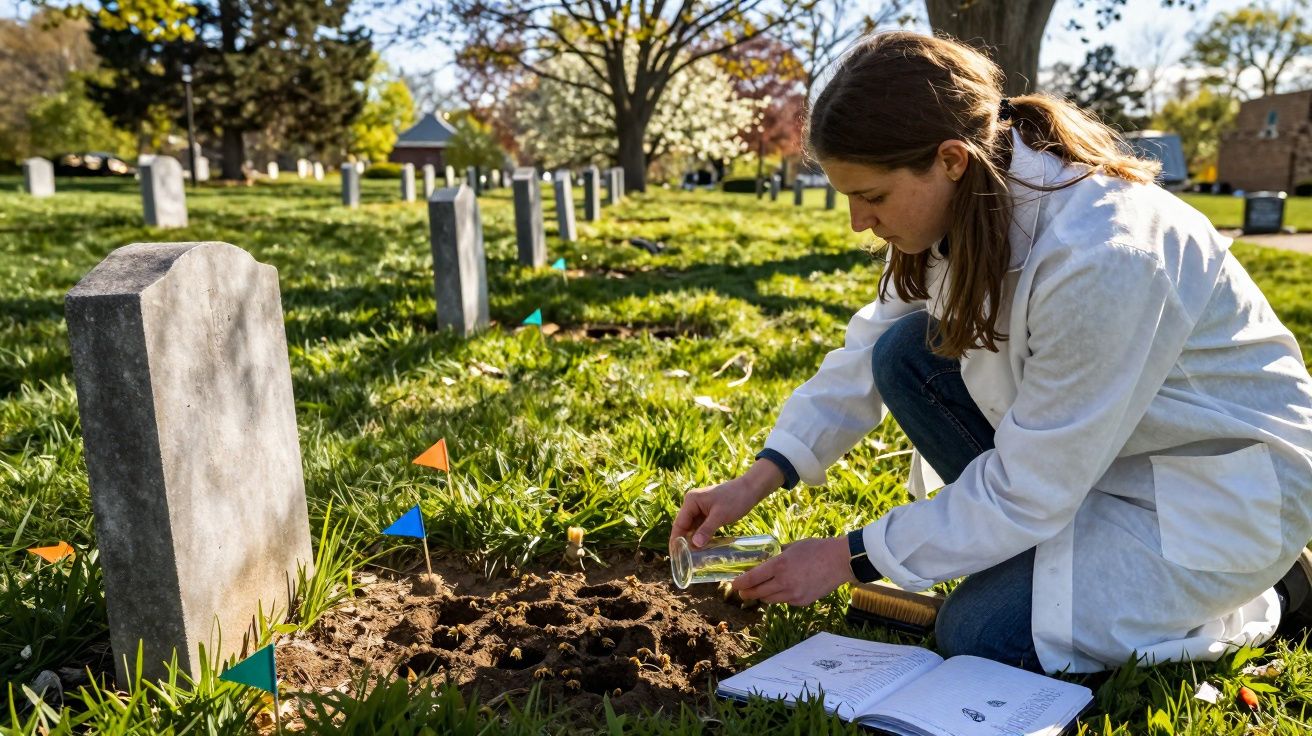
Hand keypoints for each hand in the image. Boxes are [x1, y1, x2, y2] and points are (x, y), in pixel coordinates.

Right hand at [670, 460, 782, 550]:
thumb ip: (706, 530)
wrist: (750, 489)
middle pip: (684, 526)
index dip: (676, 540)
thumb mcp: (720, 516)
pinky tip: (702, 548)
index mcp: (691, 501)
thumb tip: (694, 545)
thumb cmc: (735, 499)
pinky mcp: (708, 512)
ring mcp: (700, 507)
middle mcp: (692, 503)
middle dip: (684, 542)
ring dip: (693, 540)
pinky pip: (701, 526)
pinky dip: (701, 536)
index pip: (679, 524)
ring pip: (693, 527)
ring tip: (691, 558)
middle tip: (683, 560)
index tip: (674, 556)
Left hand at [731, 536, 855, 606]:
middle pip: (757, 593)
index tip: (734, 584)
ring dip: (762, 595)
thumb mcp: (792, 546)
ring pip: (770, 600)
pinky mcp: (802, 601)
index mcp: (779, 565)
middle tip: (742, 591)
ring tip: (759, 591)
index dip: (740, 583)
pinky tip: (781, 590)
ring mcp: (793, 594)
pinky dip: (780, 597)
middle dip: (747, 592)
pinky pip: (784, 601)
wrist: (840, 561)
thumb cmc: (816, 549)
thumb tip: (764, 556)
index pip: (752, 578)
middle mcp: (784, 582)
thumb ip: (777, 553)